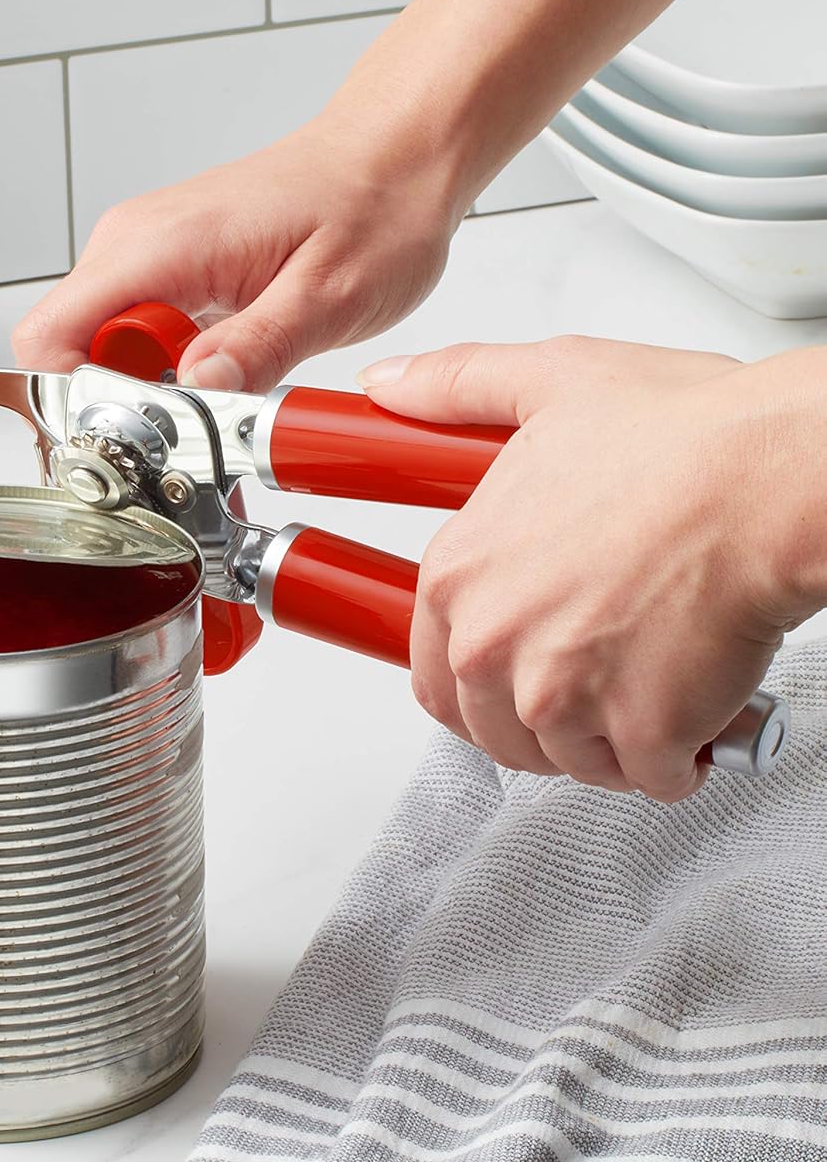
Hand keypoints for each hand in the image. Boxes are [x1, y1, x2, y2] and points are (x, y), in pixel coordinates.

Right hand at [11, 114, 463, 390]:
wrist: (395, 153)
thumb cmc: (373, 204)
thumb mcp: (329, 295)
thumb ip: (256, 348)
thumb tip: (199, 391)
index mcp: (161, 245)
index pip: (48, 336)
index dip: (72, 401)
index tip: (131, 434)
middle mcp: (135, 243)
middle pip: (66, 353)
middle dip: (116, 405)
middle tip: (192, 423)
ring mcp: (145, 252)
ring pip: (99, 348)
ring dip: (145, 389)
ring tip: (219, 392)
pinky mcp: (164, 266)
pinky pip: (132, 334)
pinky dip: (165, 368)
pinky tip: (220, 370)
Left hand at [359, 336, 818, 799]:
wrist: (771, 477)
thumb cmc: (682, 438)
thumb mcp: (547, 382)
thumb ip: (455, 388)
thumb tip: (389, 384)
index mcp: (458, 577)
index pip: (433, 680)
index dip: (484, 684)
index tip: (526, 674)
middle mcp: (492, 643)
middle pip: (496, 731)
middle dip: (549, 717)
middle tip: (600, 679)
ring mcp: (559, 696)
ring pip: (572, 761)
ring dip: (612, 738)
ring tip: (651, 679)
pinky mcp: (637, 734)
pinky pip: (648, 778)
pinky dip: (675, 757)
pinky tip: (695, 707)